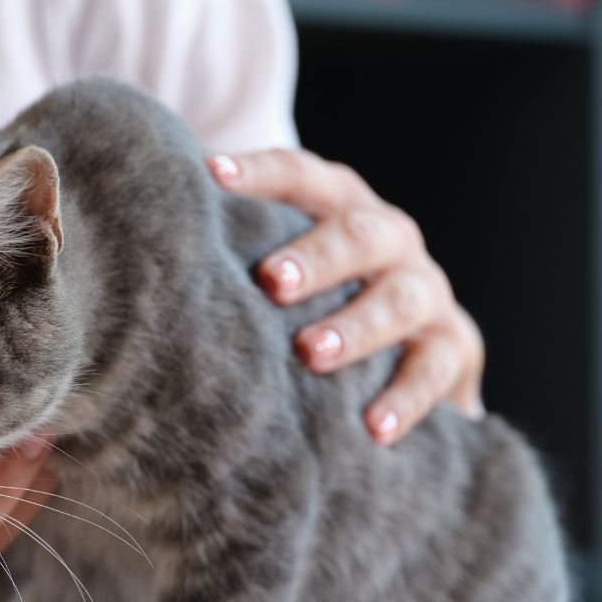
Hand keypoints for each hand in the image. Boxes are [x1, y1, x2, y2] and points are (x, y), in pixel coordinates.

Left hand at [208, 150, 483, 443]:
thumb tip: (146, 243)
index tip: (211, 175)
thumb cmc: (320, 302)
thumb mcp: (288, 271)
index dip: (261, 173)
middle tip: (271, 281)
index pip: (303, 176)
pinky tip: (373, 427)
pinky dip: (406, 398)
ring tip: (311, 352)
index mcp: (343, 207)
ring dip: (356, 326)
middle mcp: (391, 239)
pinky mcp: (454, 346)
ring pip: (399, 299)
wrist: (415, 352)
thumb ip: (240, 253)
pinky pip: (435, 369)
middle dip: (316, 256)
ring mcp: (427, 290)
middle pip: (359, 234)